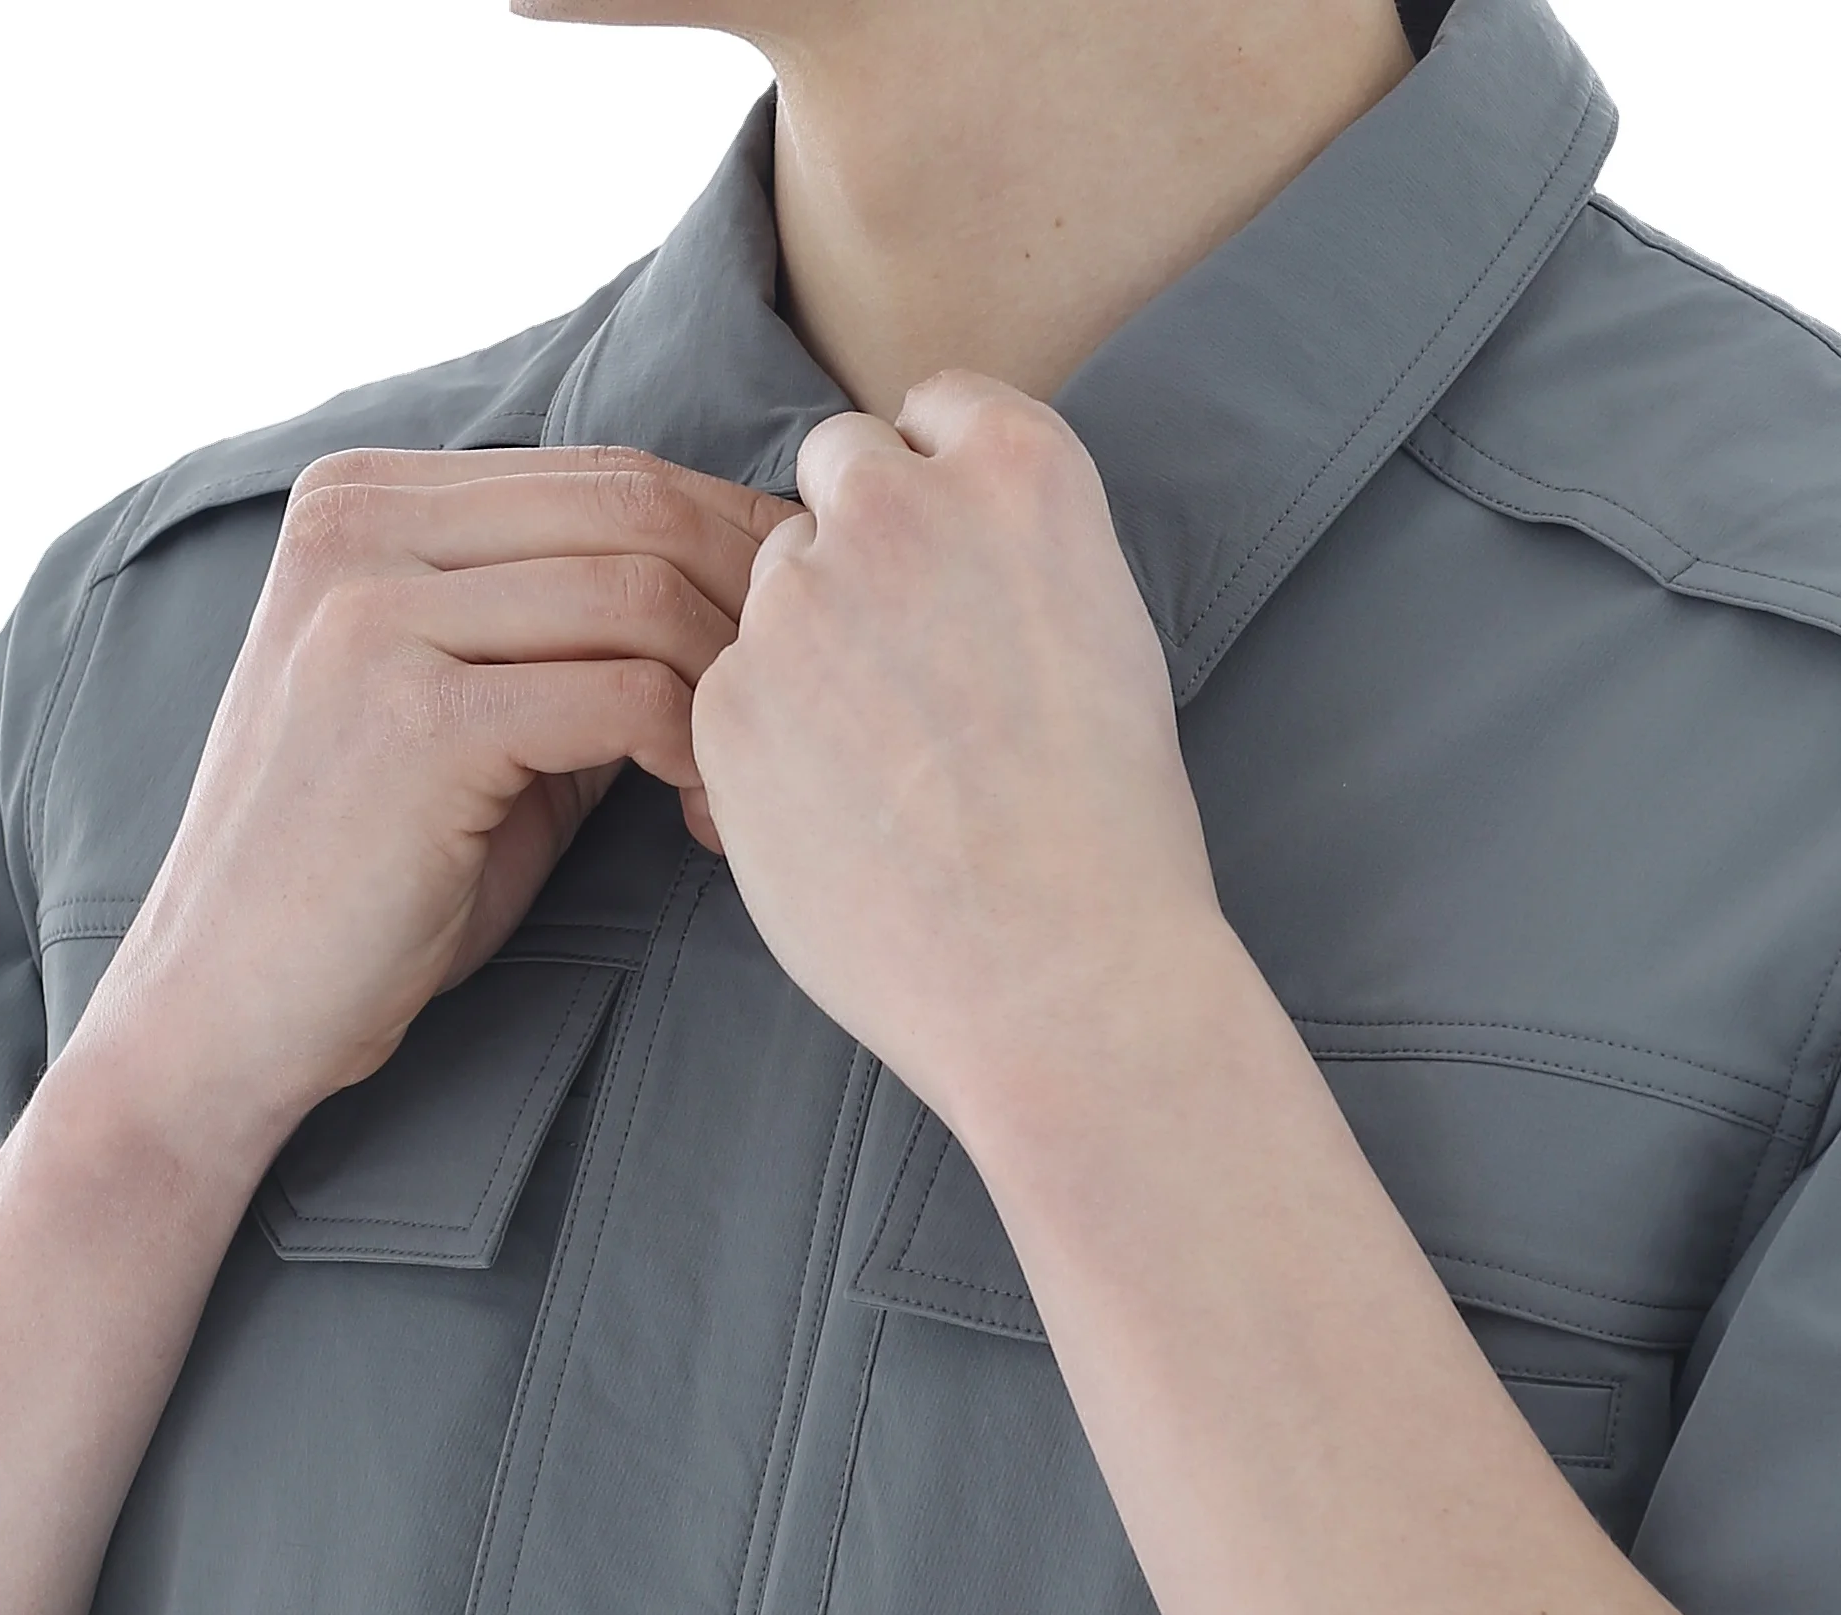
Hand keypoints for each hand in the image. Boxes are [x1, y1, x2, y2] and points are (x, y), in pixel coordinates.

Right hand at [67, 445, 796, 1178]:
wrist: (228, 1009)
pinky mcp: (412, 719)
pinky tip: (701, 824)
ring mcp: (371, 614)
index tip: (794, 648)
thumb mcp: (464, 717)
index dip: (729, 547)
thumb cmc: (365, 884)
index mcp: (361, 499)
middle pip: (634, 507)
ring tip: (748, 786)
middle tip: (808, 707)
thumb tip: (738, 588)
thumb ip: (562, 634)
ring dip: (731, 690)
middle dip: (753, 603)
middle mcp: (354, 526)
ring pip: (640, 592)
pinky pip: (623, 695)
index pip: (603, 472)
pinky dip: (694, 756)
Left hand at [691, 374, 1232, 1148]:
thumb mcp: (1106, 637)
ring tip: (881, 769)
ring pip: (773, 583)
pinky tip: (838, 825)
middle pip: (838, 473)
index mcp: (1018, 470)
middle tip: (905, 667)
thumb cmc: (1112, 836)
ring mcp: (798, 602)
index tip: (948, 561)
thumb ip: (1010, 561)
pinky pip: (729, 694)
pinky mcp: (727, 704)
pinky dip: (766, 746)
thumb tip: (948, 562)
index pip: (933, 411)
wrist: (1061, 976)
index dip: (936, 488)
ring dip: (806, 646)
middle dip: (859, 546)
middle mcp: (897, 505)